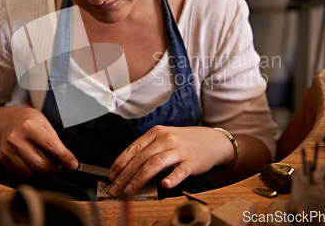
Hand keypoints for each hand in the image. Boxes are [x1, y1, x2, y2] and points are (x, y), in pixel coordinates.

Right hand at [0, 106, 77, 175]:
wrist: (7, 121)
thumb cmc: (29, 121)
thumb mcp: (45, 124)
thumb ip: (56, 141)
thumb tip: (68, 160)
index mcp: (28, 126)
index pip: (50, 145)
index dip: (64, 156)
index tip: (73, 164)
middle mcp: (16, 138)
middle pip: (39, 163)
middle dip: (53, 167)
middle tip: (58, 163)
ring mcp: (7, 150)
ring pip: (30, 171)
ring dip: (40, 168)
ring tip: (41, 157)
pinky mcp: (3, 159)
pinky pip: (21, 172)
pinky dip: (30, 169)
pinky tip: (30, 158)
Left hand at [108, 125, 232, 195]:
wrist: (212, 141)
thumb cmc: (184, 142)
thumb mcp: (165, 139)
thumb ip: (148, 150)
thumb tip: (127, 169)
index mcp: (156, 133)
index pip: (133, 148)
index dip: (120, 164)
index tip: (111, 176)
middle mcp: (166, 139)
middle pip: (141, 158)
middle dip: (125, 175)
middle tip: (115, 189)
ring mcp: (179, 150)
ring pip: (155, 164)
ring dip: (139, 179)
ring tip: (129, 191)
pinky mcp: (192, 162)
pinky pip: (180, 170)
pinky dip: (172, 178)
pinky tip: (165, 185)